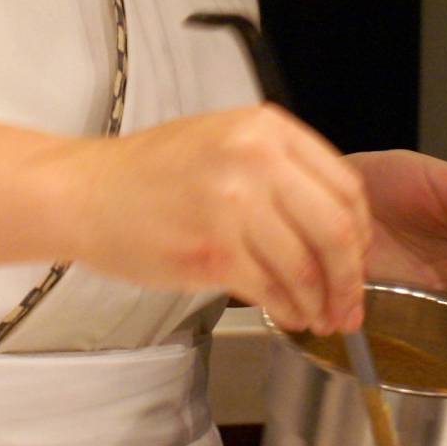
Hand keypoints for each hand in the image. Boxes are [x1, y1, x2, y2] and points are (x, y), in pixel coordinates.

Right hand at [70, 104, 371, 334]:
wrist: (85, 192)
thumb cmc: (147, 173)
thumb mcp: (222, 141)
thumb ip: (279, 169)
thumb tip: (335, 225)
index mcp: (265, 128)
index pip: (346, 186)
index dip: (361, 233)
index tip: (358, 258)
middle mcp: (256, 159)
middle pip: (338, 230)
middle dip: (351, 278)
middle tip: (349, 303)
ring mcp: (234, 204)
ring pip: (308, 268)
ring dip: (321, 304)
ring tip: (318, 317)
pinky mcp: (213, 250)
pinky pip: (272, 291)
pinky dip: (288, 311)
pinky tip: (287, 315)